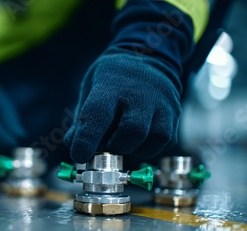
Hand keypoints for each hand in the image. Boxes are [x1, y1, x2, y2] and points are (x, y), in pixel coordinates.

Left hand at [65, 47, 181, 162]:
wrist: (147, 57)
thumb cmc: (111, 80)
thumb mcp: (90, 90)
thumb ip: (81, 121)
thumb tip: (72, 146)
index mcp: (110, 86)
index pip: (97, 115)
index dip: (87, 140)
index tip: (79, 156)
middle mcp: (139, 93)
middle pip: (132, 130)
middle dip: (117, 145)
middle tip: (109, 143)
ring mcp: (161, 102)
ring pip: (153, 138)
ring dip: (134, 148)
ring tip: (124, 139)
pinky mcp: (174, 112)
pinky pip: (165, 141)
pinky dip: (149, 147)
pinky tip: (139, 138)